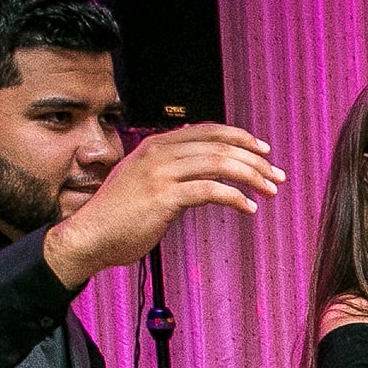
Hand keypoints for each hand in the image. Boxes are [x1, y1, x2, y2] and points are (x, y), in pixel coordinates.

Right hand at [43, 123, 282, 285]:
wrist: (89, 235)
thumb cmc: (120, 215)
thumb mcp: (145, 181)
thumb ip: (173, 172)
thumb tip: (205, 173)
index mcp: (156, 145)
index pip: (207, 131)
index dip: (239, 138)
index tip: (264, 151)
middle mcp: (158, 152)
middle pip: (219, 145)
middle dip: (254, 160)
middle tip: (277, 176)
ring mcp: (160, 173)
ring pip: (218, 163)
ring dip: (250, 176)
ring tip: (269, 191)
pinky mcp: (163, 197)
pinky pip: (210, 191)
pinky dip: (234, 197)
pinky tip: (249, 208)